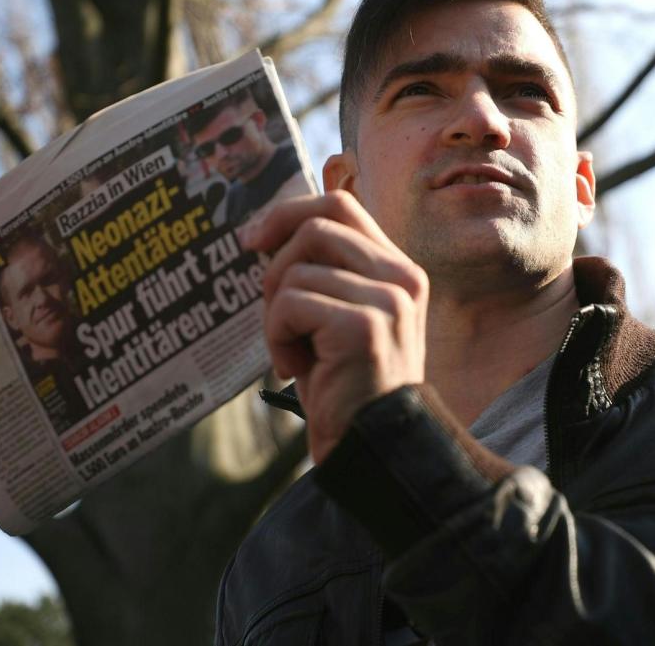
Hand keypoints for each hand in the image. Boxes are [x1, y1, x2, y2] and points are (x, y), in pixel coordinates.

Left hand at [244, 191, 427, 462]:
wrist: (371, 449)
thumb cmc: (345, 387)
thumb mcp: (338, 317)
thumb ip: (323, 272)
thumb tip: (264, 233)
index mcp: (397, 269)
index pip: (340, 206)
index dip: (289, 213)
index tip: (253, 241)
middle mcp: (402, 277)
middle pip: (316, 226)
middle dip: (276, 266)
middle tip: (275, 315)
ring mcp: (387, 300)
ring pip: (295, 271)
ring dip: (275, 316)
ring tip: (294, 353)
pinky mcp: (364, 325)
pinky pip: (290, 303)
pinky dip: (277, 337)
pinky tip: (297, 368)